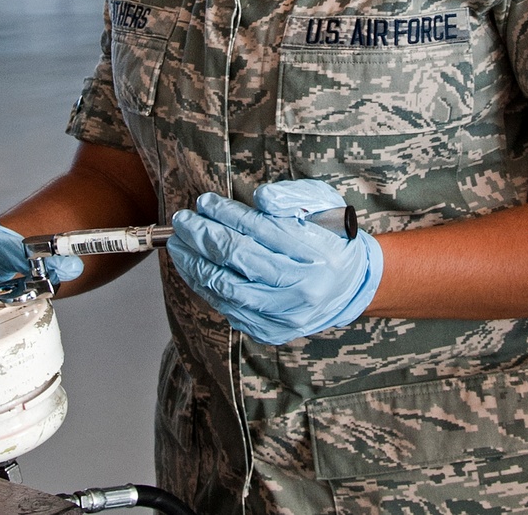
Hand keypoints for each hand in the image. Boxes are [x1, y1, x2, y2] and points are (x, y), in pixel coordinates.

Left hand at [167, 180, 382, 344]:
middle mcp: (300, 288)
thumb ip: (290, 198)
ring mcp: (284, 315)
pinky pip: (229, 308)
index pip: (259, 230)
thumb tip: (260, 198)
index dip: (226, 214)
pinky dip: (206, 286)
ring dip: (194, 264)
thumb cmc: (330, 237)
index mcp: (315, 253)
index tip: (204, 201)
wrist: (349, 286)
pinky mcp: (271, 331)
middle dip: (202, 236)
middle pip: (237, 259)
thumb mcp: (320, 205)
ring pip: (226, 288)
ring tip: (177, 244)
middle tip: (182, 221)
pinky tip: (193, 268)